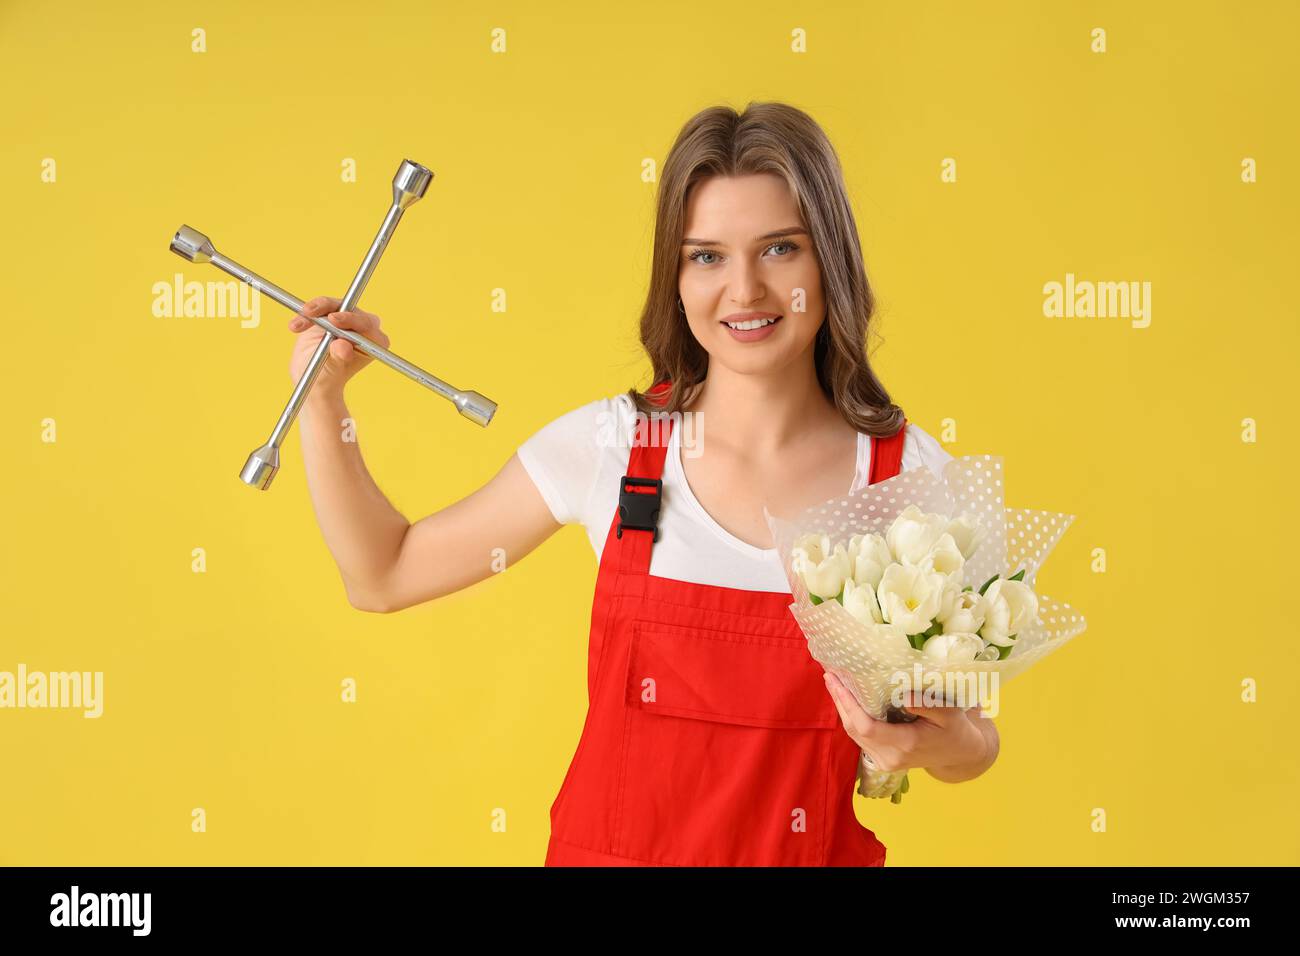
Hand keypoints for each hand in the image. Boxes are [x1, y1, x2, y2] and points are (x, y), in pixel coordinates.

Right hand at [287, 296, 389, 390]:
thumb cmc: (329, 377)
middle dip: (330, 308)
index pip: (366, 324)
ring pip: (332, 304)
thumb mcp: (334, 368)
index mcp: (375, 341)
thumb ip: (339, 356)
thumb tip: (342, 348)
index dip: (350, 320)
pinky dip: (305, 316)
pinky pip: (317, 308)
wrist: (314, 378)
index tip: (334, 320)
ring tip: (302, 319)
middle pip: (350, 309)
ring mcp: (346, 317)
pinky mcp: (329, 312)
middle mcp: (364, 326)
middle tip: (313, 313)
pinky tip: (296, 326)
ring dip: (315, 310)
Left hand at [822, 672, 987, 775]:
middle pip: (854, 729)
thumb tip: (904, 695)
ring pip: (854, 734)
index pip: (866, 726)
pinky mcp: (882, 760)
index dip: (848, 704)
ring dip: (842, 708)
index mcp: (906, 744)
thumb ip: (927, 705)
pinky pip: (860, 737)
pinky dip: (851, 717)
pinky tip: (846, 699)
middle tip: (829, 675)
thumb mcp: (949, 713)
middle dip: (840, 701)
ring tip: (834, 682)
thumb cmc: (956, 729)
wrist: (960, 754)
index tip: (838, 681)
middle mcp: (890, 757)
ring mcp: (885, 761)